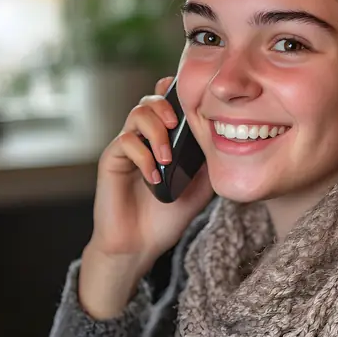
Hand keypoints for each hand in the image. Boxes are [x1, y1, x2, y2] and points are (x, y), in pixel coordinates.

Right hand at [84, 75, 212, 278]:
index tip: (191, 99)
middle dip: (166, 105)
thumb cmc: (167, 216)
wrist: (140, 245)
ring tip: (167, 157)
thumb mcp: (199, 188)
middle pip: (150, 101)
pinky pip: (125, 142)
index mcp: (164, 140)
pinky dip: (142, 156)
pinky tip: (154, 177)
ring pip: (136, 115)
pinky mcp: (111, 161)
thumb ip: (208, 163)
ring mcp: (126, 149)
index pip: (166, 103)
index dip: (174, 92)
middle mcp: (143, 139)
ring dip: (156, 131)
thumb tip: (225, 139)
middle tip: (177, 124)